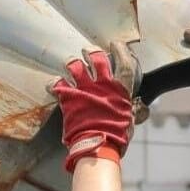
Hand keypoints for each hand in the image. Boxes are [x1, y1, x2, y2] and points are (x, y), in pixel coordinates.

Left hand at [50, 42, 138, 172]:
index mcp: (120, 89)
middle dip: (91, 51)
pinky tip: (53, 84)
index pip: (124, 62)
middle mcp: (102, 84)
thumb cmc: (117, 135)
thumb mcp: (129, 119)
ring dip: (72, 63)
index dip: (120, 51)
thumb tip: (136, 107)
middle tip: (88, 51)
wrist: (98, 146)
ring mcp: (84, 89)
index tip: (116, 44)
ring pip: (74, 65)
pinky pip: (57, 84)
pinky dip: (54, 83)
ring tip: (71, 64)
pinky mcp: (68, 98)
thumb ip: (129, 108)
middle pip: (96, 57)